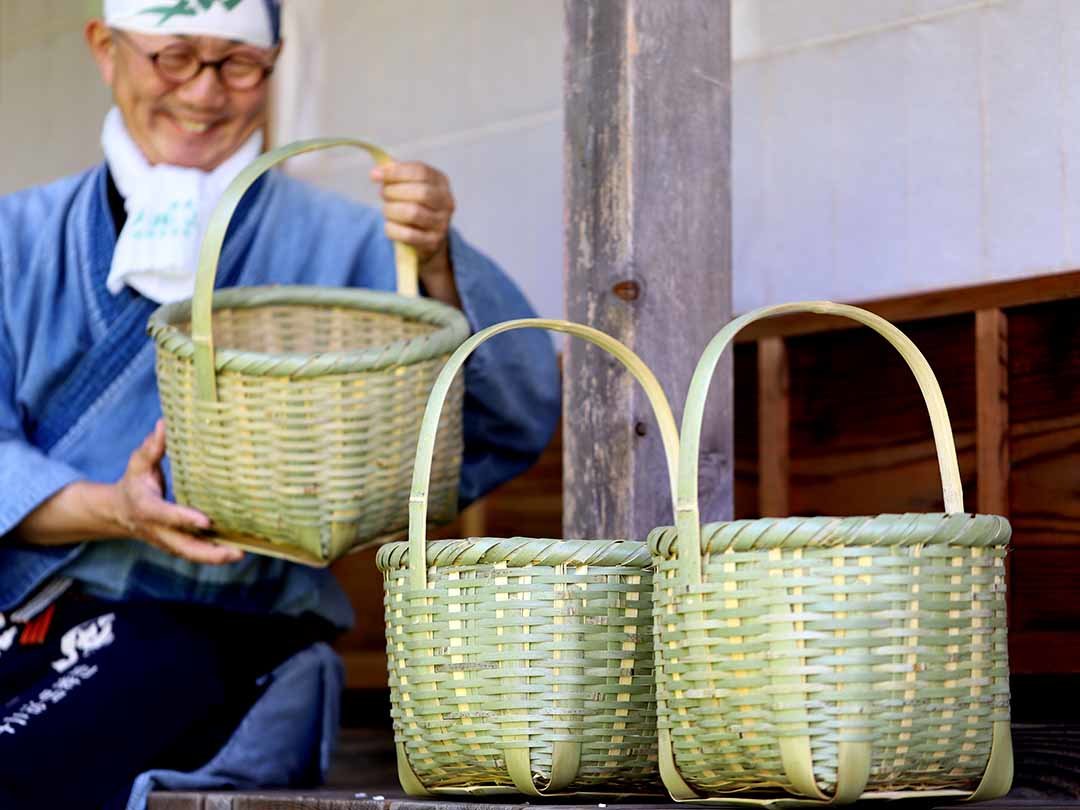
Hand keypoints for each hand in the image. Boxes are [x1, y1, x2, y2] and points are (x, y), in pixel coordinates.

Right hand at [112, 420, 241, 564]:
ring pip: (191, 555)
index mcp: (146, 507)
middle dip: (209, 553)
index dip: (184, 519)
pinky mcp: (175, 545)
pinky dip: (213, 556)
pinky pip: (194, 554)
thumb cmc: (134, 482)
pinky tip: (236, 551)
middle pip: (183, 547)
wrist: (119, 512)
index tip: (206, 521)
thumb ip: (152, 447)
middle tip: (236, 552)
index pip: (166, 515)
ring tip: (241, 554)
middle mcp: (157, 529)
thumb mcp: (138, 464)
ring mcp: (166, 541)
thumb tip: (165, 423)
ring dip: (215, 558)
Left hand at [371, 161, 454, 262]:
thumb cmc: (413, 205)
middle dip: (394, 192)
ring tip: (387, 210)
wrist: (427, 237)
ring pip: (413, 213)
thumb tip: (377, 172)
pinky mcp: (433, 242)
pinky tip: (389, 225)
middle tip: (382, 194)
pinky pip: (408, 235)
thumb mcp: (408, 186)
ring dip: (391, 210)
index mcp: (441, 182)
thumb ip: (395, 175)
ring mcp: (442, 223)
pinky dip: (393, 229)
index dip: (396, 172)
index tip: (374, 175)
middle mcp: (446, 202)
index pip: (421, 172)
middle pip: (420, 192)